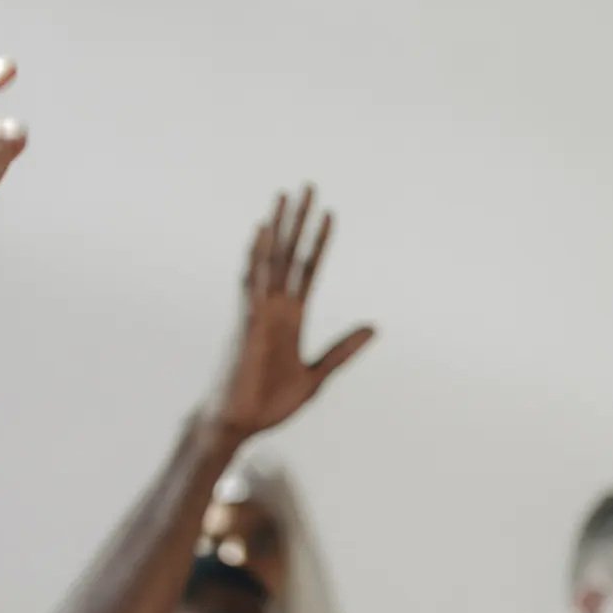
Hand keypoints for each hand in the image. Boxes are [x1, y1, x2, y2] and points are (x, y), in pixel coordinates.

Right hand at [199, 186, 373, 443]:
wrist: (237, 425)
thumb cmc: (268, 404)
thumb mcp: (316, 376)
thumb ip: (342, 350)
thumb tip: (374, 326)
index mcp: (290, 319)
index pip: (307, 271)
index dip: (318, 242)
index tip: (329, 214)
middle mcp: (273, 309)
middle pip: (288, 255)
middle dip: (298, 221)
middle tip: (306, 186)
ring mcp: (258, 313)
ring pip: (270, 261)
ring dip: (278, 227)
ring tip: (284, 195)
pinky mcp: (246, 323)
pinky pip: (252, 283)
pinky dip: (258, 256)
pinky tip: (262, 231)